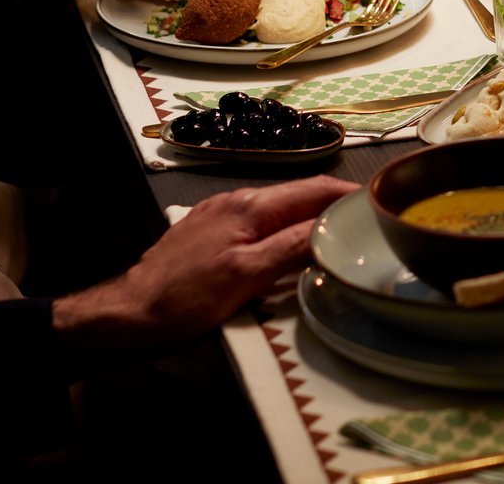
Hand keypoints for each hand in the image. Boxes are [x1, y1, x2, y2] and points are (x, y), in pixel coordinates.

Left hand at [52, 177, 356, 356]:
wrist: (127, 314)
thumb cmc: (184, 300)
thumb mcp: (245, 277)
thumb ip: (290, 247)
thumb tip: (331, 226)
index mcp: (251, 206)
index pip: (313, 188)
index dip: (348, 192)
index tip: (377, 201)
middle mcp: (238, 200)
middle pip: (298, 196)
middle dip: (333, 205)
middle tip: (365, 223)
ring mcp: (222, 214)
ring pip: (279, 211)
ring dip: (309, 218)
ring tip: (336, 236)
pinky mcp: (210, 232)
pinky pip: (259, 223)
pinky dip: (284, 230)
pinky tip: (290, 248)